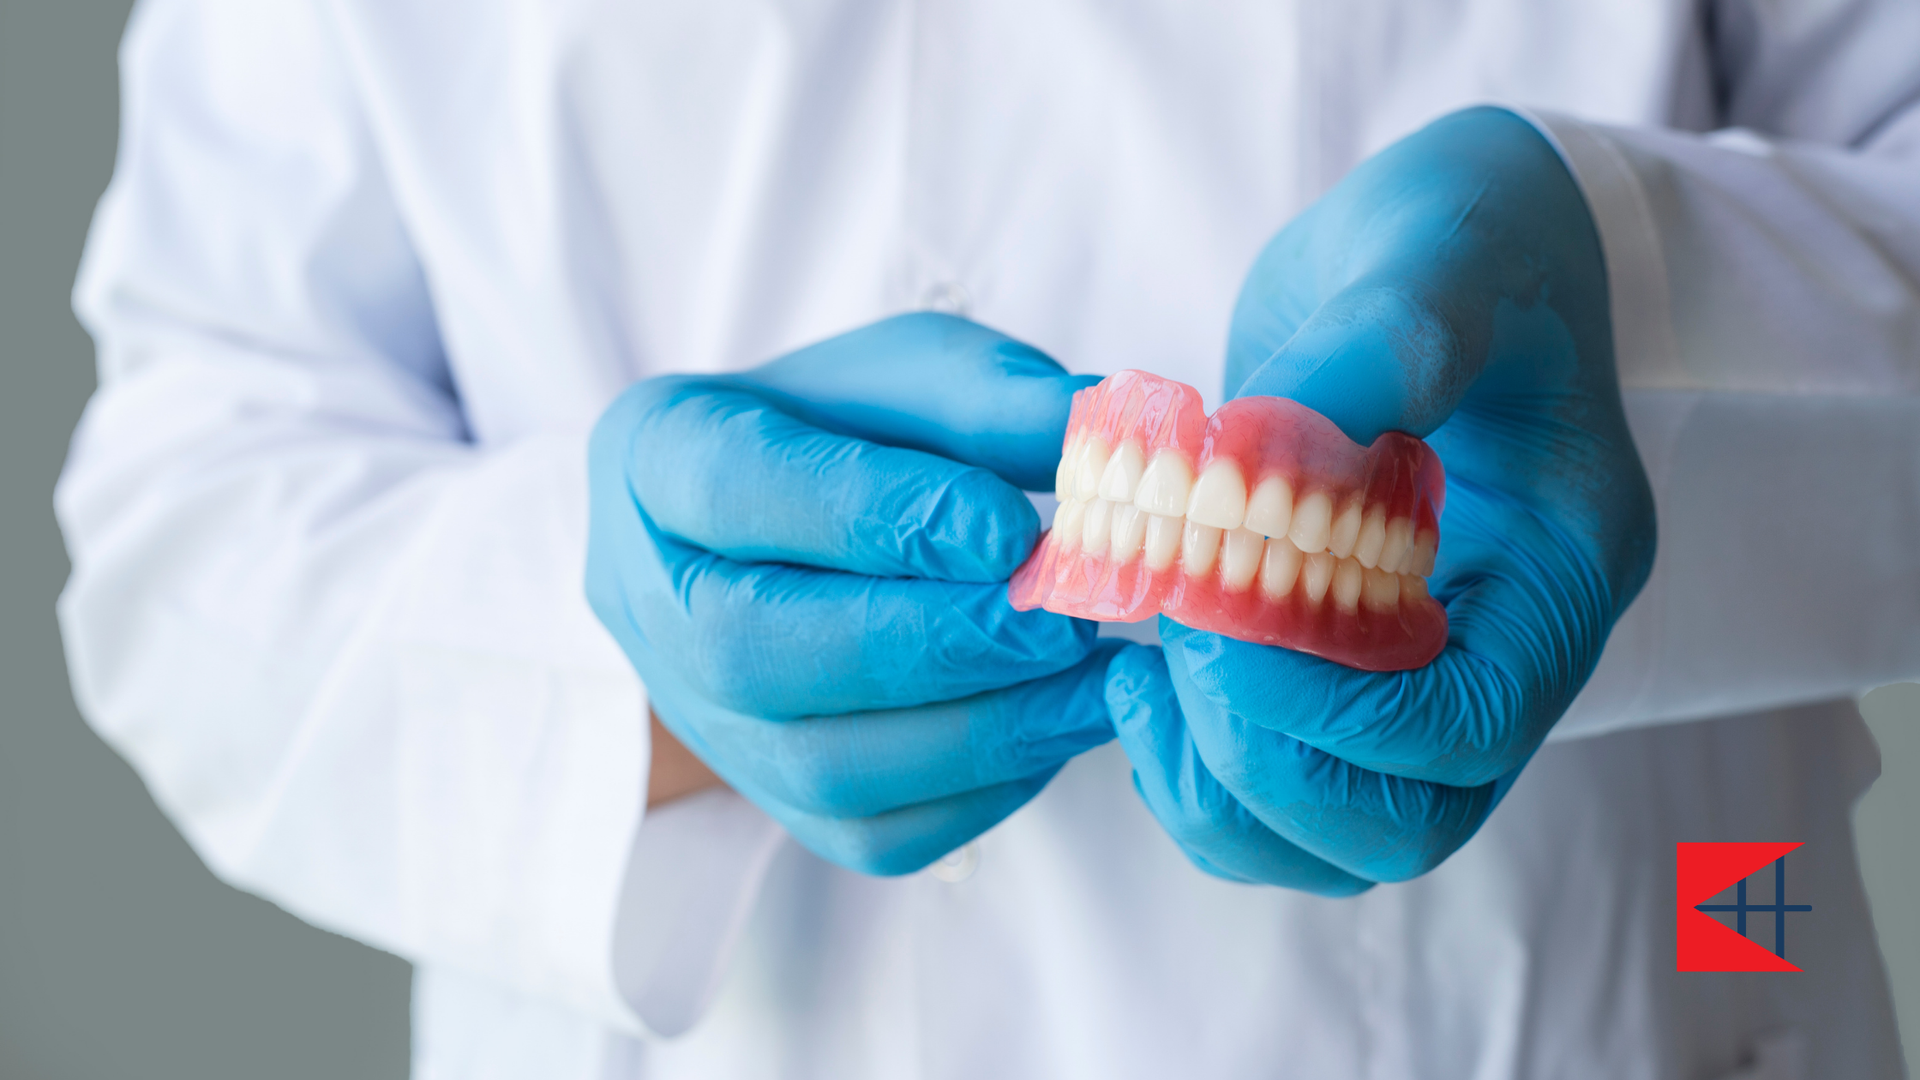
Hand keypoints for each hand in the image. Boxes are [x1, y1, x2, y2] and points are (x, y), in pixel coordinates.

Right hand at [588, 314, 1116, 873]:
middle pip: (758, 650)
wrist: (798, 525)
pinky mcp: (775, 799)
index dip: (876, 514)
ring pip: (821, 766)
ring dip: (981, 731)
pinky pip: (876, 834)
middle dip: (932, 643)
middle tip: (1064, 621)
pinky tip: (1057, 726)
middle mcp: (651, 602)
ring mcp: (704, 718)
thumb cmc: (845, 430)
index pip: (739, 489)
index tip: (1011, 528)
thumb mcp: (910, 376)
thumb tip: (1099, 428)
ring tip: (1095, 682)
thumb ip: (990, 397)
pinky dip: (985, 790)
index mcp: (656, 455)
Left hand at [1109, 107, 1655, 890]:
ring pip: (1335, 833)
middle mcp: (1508, 648)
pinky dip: (1197, 764)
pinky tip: (1139, 671)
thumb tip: (1271, 448)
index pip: (1469, 726)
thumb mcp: (1440, 254)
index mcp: (1562, 566)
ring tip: (1144, 668)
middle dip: (1263, 757)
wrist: (1448, 247)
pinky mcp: (1353, 669)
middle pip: (1403, 819)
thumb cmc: (1466, 239)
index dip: (1328, 706)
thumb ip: (1387, 339)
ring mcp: (1430, 671)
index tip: (1213, 616)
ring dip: (1219, 782)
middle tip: (1173, 640)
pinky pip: (1281, 789)